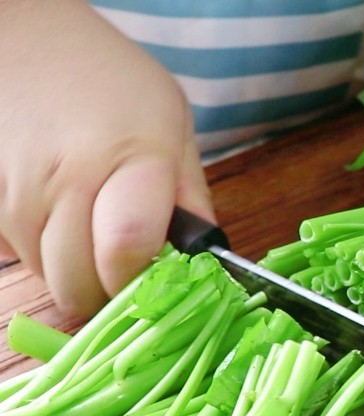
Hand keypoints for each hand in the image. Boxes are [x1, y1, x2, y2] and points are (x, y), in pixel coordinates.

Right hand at [0, 0, 212, 315]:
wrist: (28, 41)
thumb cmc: (112, 82)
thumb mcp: (173, 125)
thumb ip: (191, 195)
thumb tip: (208, 256)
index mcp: (131, 159)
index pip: (127, 249)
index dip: (140, 280)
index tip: (152, 277)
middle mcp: (66, 178)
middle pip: (78, 282)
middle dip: (107, 290)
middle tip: (125, 268)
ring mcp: (16, 189)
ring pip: (44, 273)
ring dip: (71, 268)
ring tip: (92, 227)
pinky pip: (13, 250)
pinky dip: (38, 247)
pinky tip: (57, 211)